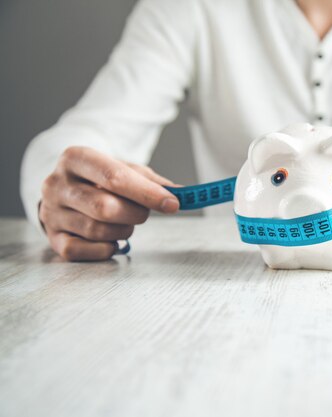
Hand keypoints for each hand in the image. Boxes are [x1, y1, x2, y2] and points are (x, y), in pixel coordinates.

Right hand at [39, 146, 179, 260]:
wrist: (66, 188)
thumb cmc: (100, 178)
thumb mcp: (125, 169)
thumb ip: (153, 182)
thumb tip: (182, 195)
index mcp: (76, 158)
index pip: (114, 177)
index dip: (147, 193)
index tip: (172, 203)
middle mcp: (57, 184)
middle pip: (105, 207)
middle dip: (135, 214)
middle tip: (143, 212)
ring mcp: (51, 212)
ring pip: (97, 231)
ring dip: (123, 231)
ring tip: (125, 221)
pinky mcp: (52, 237)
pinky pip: (83, 251)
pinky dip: (106, 248)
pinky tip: (110, 237)